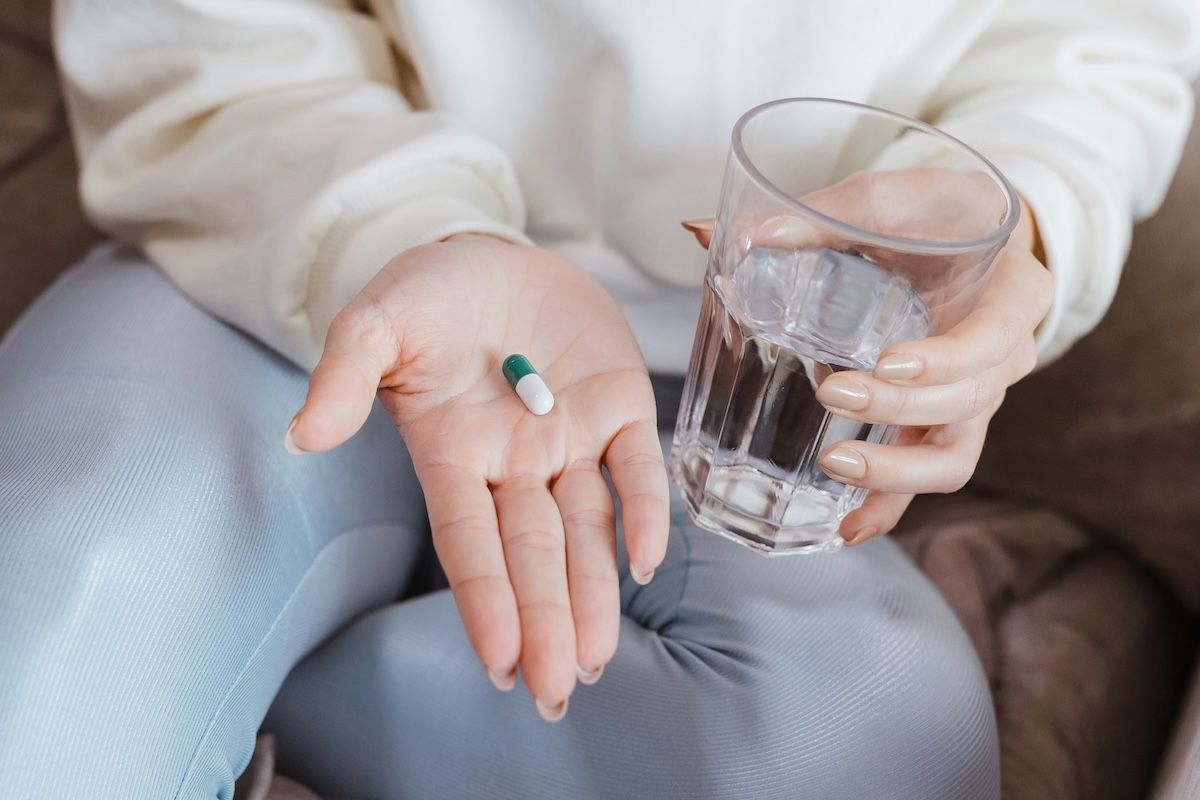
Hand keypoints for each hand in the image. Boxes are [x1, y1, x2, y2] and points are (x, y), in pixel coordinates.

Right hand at [285, 234, 669, 718]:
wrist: (488, 253)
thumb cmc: (425, 295)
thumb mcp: (374, 323)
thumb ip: (343, 376)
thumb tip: (303, 435)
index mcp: (452, 453)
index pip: (468, 540)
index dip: (485, 598)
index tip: (499, 660)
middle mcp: (513, 462)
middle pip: (532, 553)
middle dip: (544, 619)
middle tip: (555, 690)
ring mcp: (569, 438)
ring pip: (587, 528)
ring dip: (595, 590)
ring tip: (596, 657)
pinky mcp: (618, 405)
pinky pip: (637, 466)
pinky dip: (647, 509)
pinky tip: (647, 560)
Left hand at [686, 169, 1052, 544]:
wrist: (964, 238)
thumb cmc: (930, 215)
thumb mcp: (886, 199)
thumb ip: (811, 215)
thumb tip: (702, 233)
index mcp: (1013, 293)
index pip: (996, 338)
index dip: (946, 360)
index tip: (886, 363)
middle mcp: (1007, 356)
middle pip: (968, 402)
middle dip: (899, 409)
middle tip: (831, 392)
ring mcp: (975, 398)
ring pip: (953, 457)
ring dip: (896, 474)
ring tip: (834, 469)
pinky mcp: (940, 424)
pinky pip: (925, 476)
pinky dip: (889, 505)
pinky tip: (844, 527)